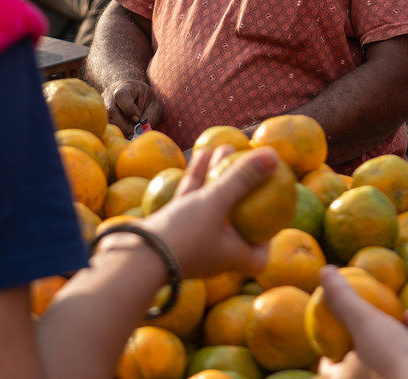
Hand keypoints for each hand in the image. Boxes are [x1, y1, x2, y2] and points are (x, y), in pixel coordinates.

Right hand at [103, 79, 161, 133]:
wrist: (136, 96)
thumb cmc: (147, 101)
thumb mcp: (153, 106)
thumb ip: (149, 117)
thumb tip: (141, 132)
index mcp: (124, 87)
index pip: (120, 95)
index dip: (129, 109)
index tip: (137, 118)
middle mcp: (109, 94)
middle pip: (110, 111)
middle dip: (124, 126)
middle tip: (134, 132)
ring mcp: (102, 105)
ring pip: (106, 121)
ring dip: (119, 131)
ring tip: (130, 134)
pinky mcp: (100, 115)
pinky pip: (104, 127)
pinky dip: (115, 133)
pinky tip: (124, 134)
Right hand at [139, 146, 275, 278]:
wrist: (134, 258)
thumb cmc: (184, 236)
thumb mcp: (216, 203)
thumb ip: (243, 180)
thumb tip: (274, 156)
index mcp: (232, 257)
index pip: (258, 257)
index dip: (268, 239)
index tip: (274, 215)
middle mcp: (214, 251)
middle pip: (237, 222)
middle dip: (245, 192)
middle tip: (253, 165)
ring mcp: (191, 240)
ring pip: (212, 205)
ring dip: (220, 178)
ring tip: (227, 148)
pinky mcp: (171, 228)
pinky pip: (190, 200)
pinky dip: (198, 178)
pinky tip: (201, 152)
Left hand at [314, 267, 407, 378]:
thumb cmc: (392, 358)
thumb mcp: (364, 321)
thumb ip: (344, 299)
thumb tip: (325, 272)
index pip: (331, 360)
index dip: (338, 336)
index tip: (350, 317)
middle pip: (372, 351)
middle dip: (388, 325)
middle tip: (396, 310)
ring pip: (401, 356)